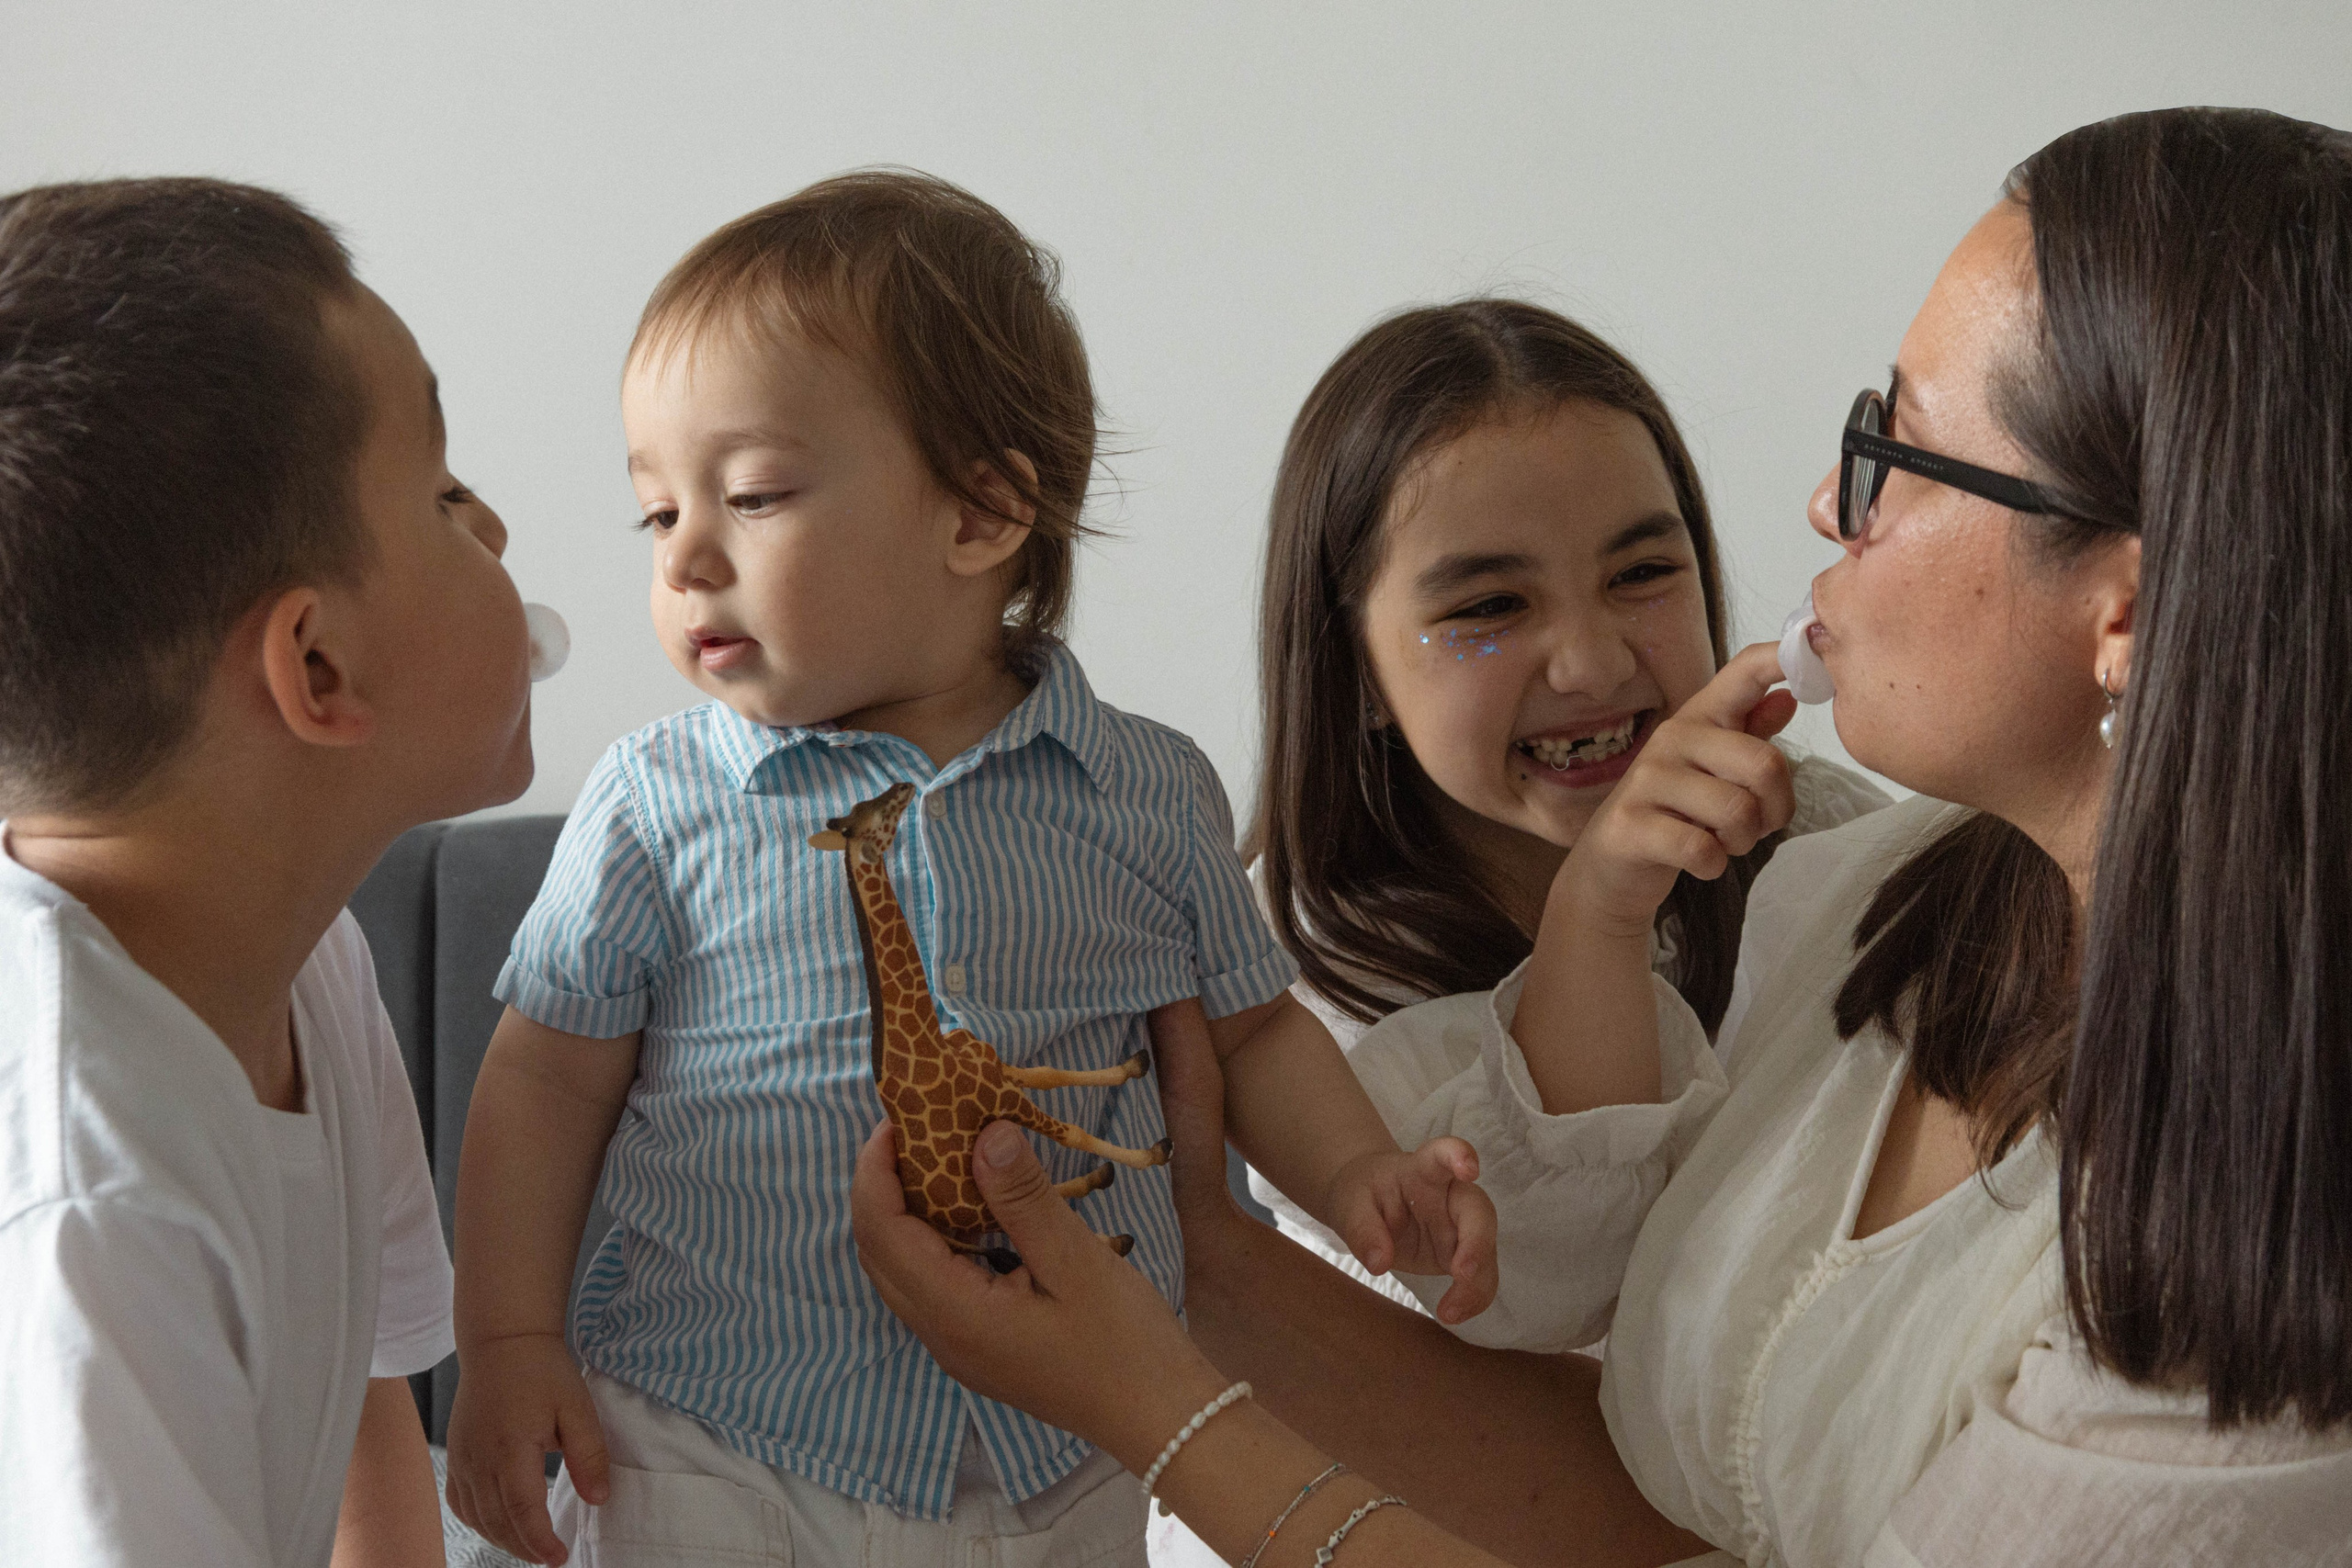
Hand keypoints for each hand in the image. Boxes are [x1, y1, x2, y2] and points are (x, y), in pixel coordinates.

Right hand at [444, 1333, 608, 1565]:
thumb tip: (598, 1498)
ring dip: (503, 1539)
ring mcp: (462, 1458)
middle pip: (498, 1522)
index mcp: (511, 1448)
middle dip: (525, 1548)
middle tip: (551, 1557)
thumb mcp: (578, 1408)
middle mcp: (479, 1459)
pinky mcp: (455, 1454)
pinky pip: (460, 1502)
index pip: (523, 1511)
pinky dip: (479, 1522)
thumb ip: (589, 1455)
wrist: (502, 1342)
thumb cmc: (542, 1371)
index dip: (540, 1542)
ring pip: (477, 1517)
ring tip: (532, 1547)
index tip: (560, 1558)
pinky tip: (499, 1525)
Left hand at [851, 1116, 1228, 1472]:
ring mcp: (958, 1346)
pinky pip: (932, 1284)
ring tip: (939, 1158)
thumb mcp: (1076, 1261)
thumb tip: (983, 1133)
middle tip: (915, 1130)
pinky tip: (972, 1208)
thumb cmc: (1124, 1343)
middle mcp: (941, 1335)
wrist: (1158, 1417)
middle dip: (882, 1186)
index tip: (896, 1118)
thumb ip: (1024, 1197)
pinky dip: (933, 1237)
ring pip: (902, 1270)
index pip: (882, 1232)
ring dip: (906, 1212)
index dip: (875, 1170)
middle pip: (878, 1252)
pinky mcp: (980, 1346)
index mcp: (955, 1314)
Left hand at [1325, 1139, 1498, 1323]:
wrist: (1367, 1205)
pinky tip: (1453, 1314)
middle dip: (1477, 1241)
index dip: (1459, 1155)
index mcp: (1422, 1171)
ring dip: (1476, 1283)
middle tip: (1461, 1272)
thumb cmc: (1362, 1195)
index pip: (1443, 1154)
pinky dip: (1473, 1299)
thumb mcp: (1349, 1206)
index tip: (1468, 1168)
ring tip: (1450, 1312)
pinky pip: (1479, 1277)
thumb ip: (1361, 1229)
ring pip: (1486, 1251)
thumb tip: (1378, 1263)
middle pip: (1479, 1211)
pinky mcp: (1461, 1254)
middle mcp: (1451, 1196)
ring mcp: (1460, 1227)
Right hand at [1556, 641, 1797, 938]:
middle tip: (1755, 826)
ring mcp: (1647, 780)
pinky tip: (1701, 863)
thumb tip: (1789, 698)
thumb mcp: (1714, 770)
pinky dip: (1714, 865)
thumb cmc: (1674, 814)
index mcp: (1699, 718)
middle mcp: (1672, 738)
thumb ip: (1750, 734)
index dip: (1783, 656)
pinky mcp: (1630, 824)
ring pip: (1738, 811)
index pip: (1744, 671)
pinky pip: (1703, 848)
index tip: (1812, 644)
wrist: (1609, 867)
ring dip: (1744, 841)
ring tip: (1723, 843)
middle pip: (1764, 764)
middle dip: (1775, 810)